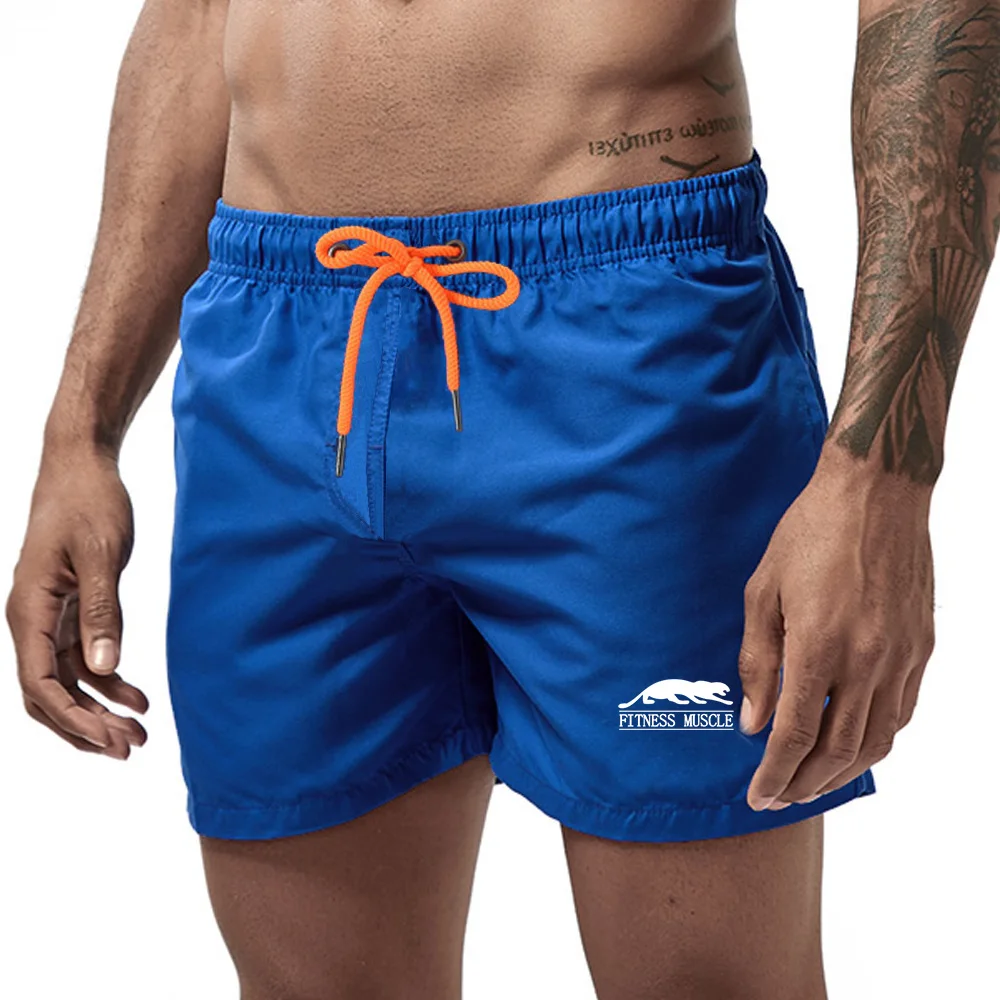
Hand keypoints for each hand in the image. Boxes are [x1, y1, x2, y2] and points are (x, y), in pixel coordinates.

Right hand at [7, 449, 147, 758]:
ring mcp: (48, 617)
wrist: (83, 467)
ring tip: (139, 732)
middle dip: (85, 727)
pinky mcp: (69, 609)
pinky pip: (81, 658)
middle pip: (48, 694)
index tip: (111, 740)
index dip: (74, 718)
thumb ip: (101, 611)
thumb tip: (104, 667)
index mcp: (28, 610)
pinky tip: (137, 697)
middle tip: (130, 748)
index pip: (41, 683)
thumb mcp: (100, 555)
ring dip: (98, 710)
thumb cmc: (88, 502)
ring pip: (66, 681)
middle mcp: (31, 620)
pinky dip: (107, 681)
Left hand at [738, 447, 934, 809]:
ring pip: (876, 741)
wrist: (877, 492)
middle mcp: (867, 661)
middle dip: (804, 784)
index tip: (757, 794)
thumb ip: (758, 662)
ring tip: (813, 783)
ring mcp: (901, 657)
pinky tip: (854, 745)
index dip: (774, 773)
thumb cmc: (809, 533)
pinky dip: (876, 741)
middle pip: (837, 751)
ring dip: (842, 773)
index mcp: (819, 647)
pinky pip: (900, 713)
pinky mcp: (922, 647)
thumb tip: (752, 722)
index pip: (794, 736)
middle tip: (779, 798)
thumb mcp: (762, 592)